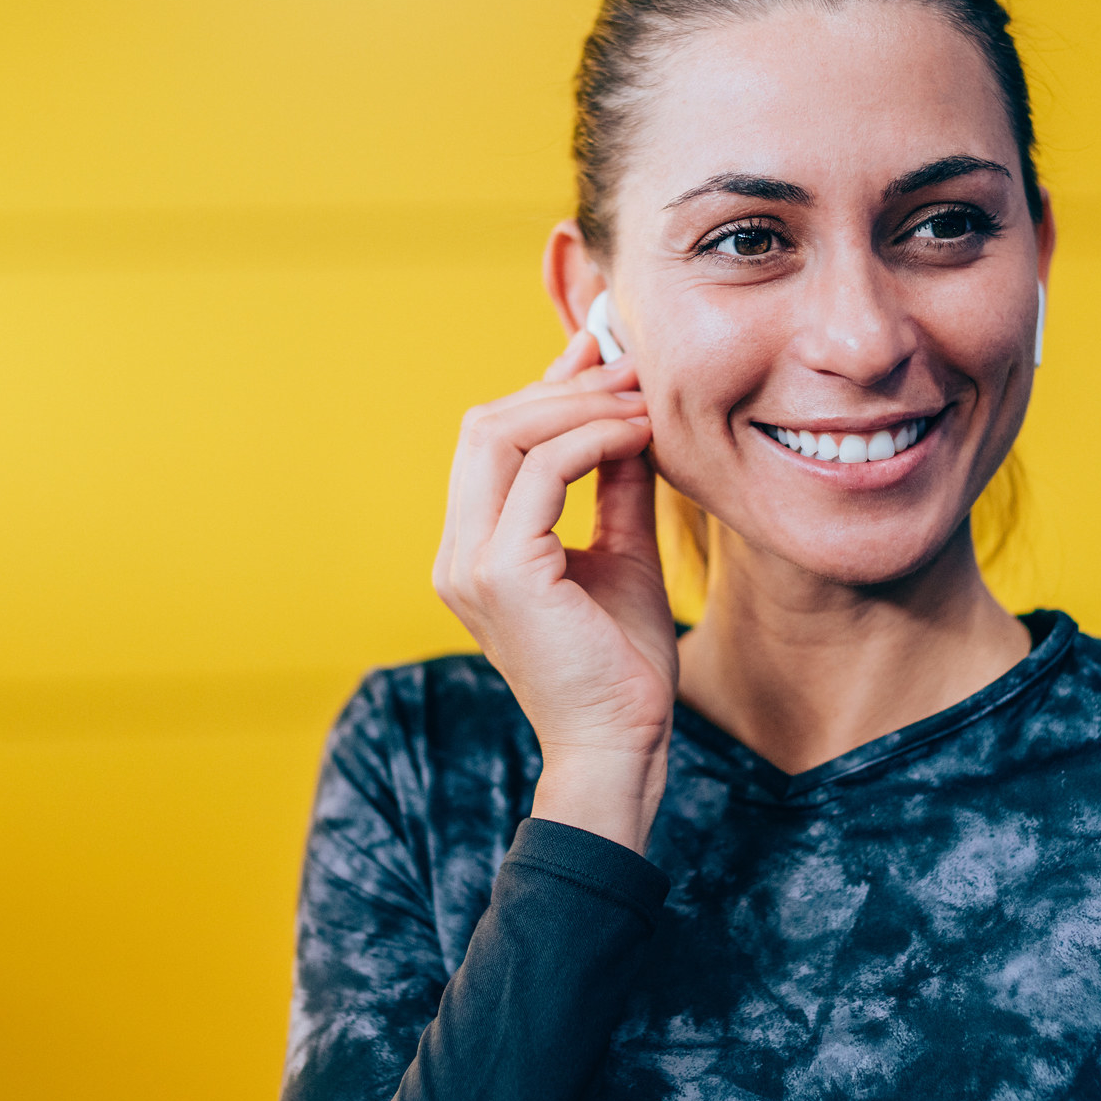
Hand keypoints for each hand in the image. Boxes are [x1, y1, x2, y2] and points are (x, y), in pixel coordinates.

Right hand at [433, 329, 676, 853]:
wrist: (621, 746)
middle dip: (562, 385)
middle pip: (486, 426)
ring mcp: (471, 563)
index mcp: (473, 551)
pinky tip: (640, 436)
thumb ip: (615, 487)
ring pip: (503, 437)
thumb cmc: (621, 666)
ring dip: (579, 405)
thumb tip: (629, 417)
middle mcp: (457, 554)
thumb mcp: (621, 553)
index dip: (544, 388)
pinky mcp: (503, 573)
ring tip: (642, 398)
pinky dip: (592, 441)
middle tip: (630, 367)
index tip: (601, 354)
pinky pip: (541, 474)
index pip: (490, 442)